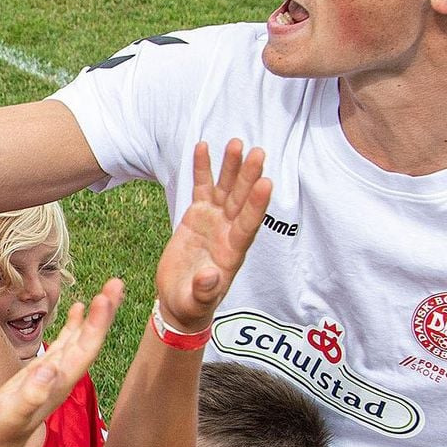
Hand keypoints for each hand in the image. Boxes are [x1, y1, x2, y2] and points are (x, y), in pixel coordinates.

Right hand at [0, 279, 124, 446]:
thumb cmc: (1, 427)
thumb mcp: (12, 411)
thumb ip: (30, 394)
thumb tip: (49, 369)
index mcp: (62, 380)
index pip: (86, 347)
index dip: (97, 323)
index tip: (105, 298)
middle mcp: (66, 373)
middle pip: (92, 338)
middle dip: (105, 311)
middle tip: (117, 283)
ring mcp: (58, 370)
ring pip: (83, 336)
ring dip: (97, 313)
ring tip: (109, 288)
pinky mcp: (48, 368)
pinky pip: (68, 340)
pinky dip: (77, 323)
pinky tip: (80, 306)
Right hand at [155, 140, 270, 332]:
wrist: (180, 299)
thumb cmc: (191, 304)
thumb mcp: (196, 302)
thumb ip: (205, 290)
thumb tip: (210, 276)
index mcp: (233, 252)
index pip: (248, 224)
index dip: (256, 204)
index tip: (265, 182)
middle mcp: (228, 231)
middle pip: (241, 200)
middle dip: (249, 176)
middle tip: (257, 152)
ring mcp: (214, 221)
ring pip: (225, 189)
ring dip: (230, 166)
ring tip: (235, 143)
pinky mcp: (198, 215)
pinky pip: (202, 187)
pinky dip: (203, 168)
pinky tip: (203, 147)